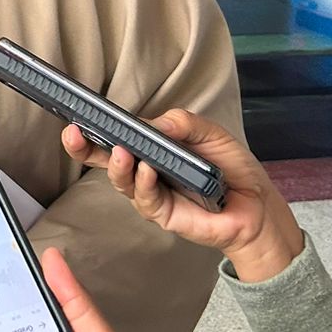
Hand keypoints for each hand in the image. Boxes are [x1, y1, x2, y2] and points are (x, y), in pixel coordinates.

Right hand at [61, 109, 303, 282]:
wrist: (258, 206)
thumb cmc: (232, 169)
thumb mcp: (210, 134)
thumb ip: (183, 123)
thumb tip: (154, 123)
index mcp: (151, 150)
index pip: (116, 137)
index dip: (93, 129)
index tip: (76, 117)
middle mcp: (144, 172)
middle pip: (105, 162)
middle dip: (84, 149)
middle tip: (73, 135)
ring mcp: (152, 195)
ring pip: (122, 182)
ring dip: (118, 166)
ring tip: (121, 152)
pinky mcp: (164, 215)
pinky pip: (146, 200)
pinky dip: (144, 184)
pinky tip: (147, 171)